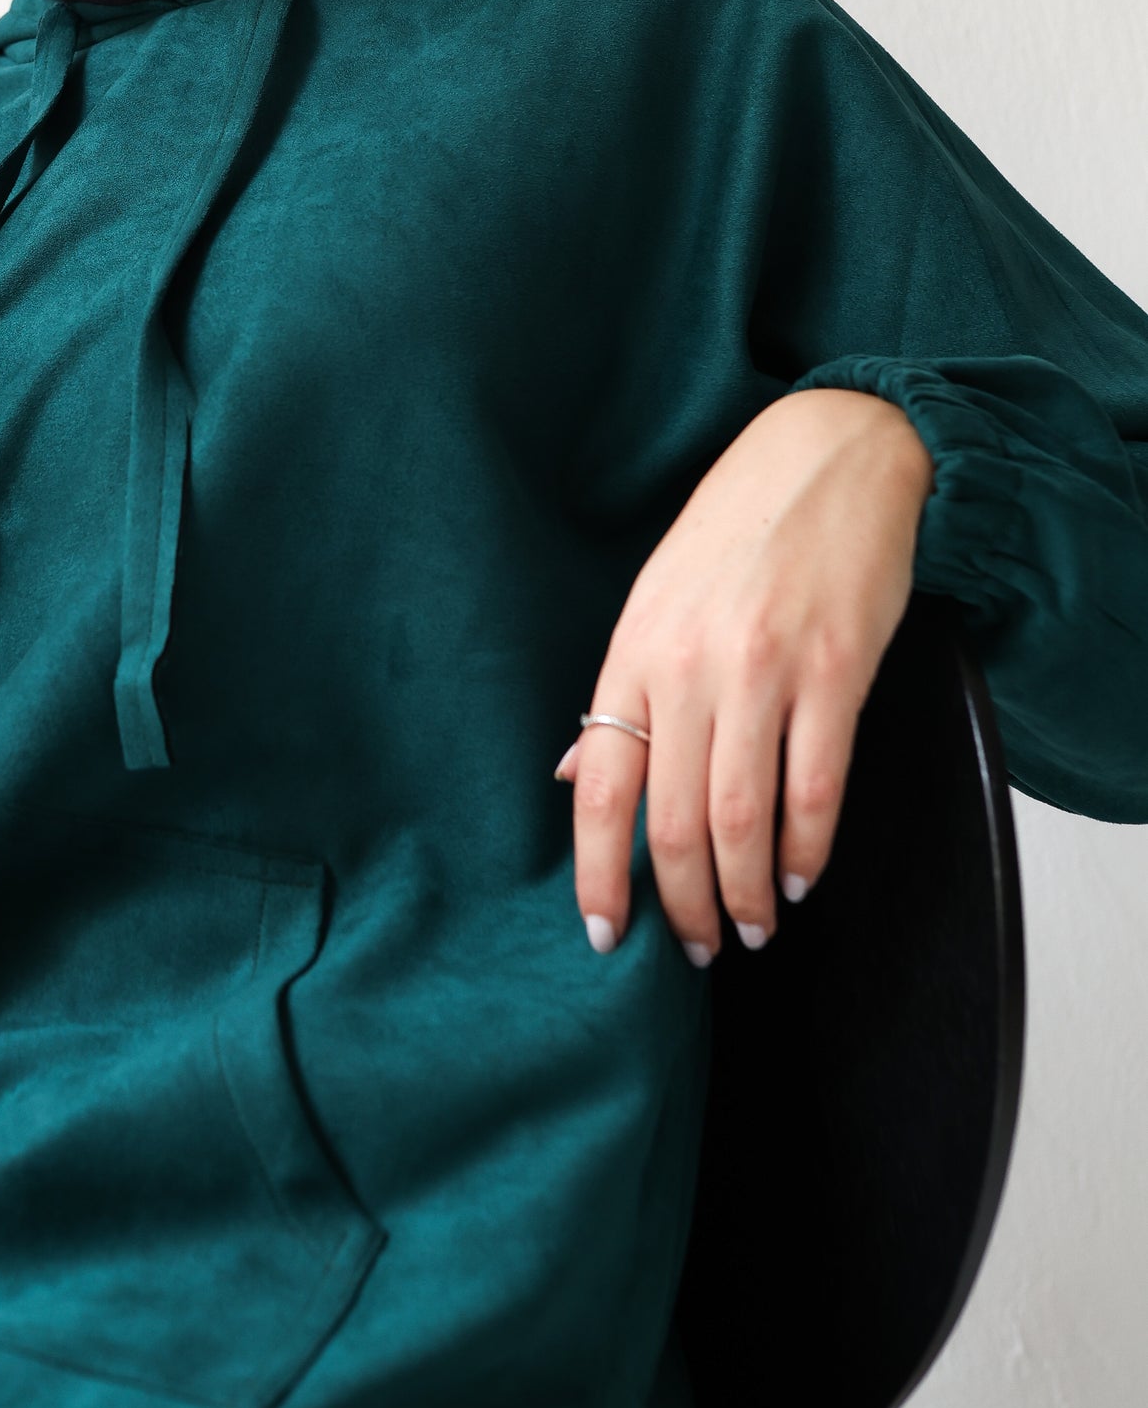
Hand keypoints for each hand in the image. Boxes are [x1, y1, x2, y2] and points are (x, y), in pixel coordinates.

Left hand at [561, 388, 932, 960]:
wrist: (829, 456)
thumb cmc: (737, 532)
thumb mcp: (654, 602)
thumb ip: (621, 697)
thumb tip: (572, 778)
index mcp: (632, 653)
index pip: (598, 788)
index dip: (599, 876)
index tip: (605, 937)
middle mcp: (689, 666)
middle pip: (672, 821)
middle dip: (681, 905)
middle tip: (698, 951)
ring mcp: (763, 668)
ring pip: (741, 818)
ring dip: (744, 894)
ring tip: (753, 930)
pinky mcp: (835, 669)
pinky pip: (816, 786)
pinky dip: (807, 849)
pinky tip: (800, 878)